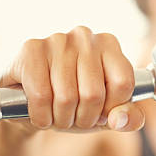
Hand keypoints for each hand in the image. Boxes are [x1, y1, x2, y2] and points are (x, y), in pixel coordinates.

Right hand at [0, 26, 144, 131]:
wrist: (27, 104)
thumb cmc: (74, 104)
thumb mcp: (106, 114)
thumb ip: (128, 118)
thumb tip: (121, 119)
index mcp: (110, 45)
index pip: (123, 83)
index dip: (111, 108)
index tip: (100, 112)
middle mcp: (85, 36)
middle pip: (93, 94)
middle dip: (83, 118)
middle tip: (74, 117)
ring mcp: (57, 39)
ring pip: (66, 97)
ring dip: (61, 119)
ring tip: (57, 114)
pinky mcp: (31, 48)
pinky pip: (41, 96)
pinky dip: (41, 116)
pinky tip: (40, 112)